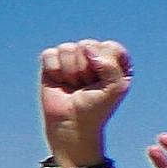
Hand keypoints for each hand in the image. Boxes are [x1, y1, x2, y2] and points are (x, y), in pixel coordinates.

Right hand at [36, 39, 133, 161]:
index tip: (103, 83)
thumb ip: (111, 66)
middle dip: (86, 69)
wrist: (72, 123)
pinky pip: (50, 54)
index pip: (109, 46)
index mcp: (114, 59)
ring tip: (74, 85)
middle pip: (87, 44)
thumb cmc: (97, 107)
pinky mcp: (52, 62)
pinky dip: (54, 70)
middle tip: (86, 85)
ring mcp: (72, 56)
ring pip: (68, 48)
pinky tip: (59, 81)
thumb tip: (86, 49)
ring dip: (70, 71)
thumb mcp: (116, 88)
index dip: (105, 65)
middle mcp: (93, 55)